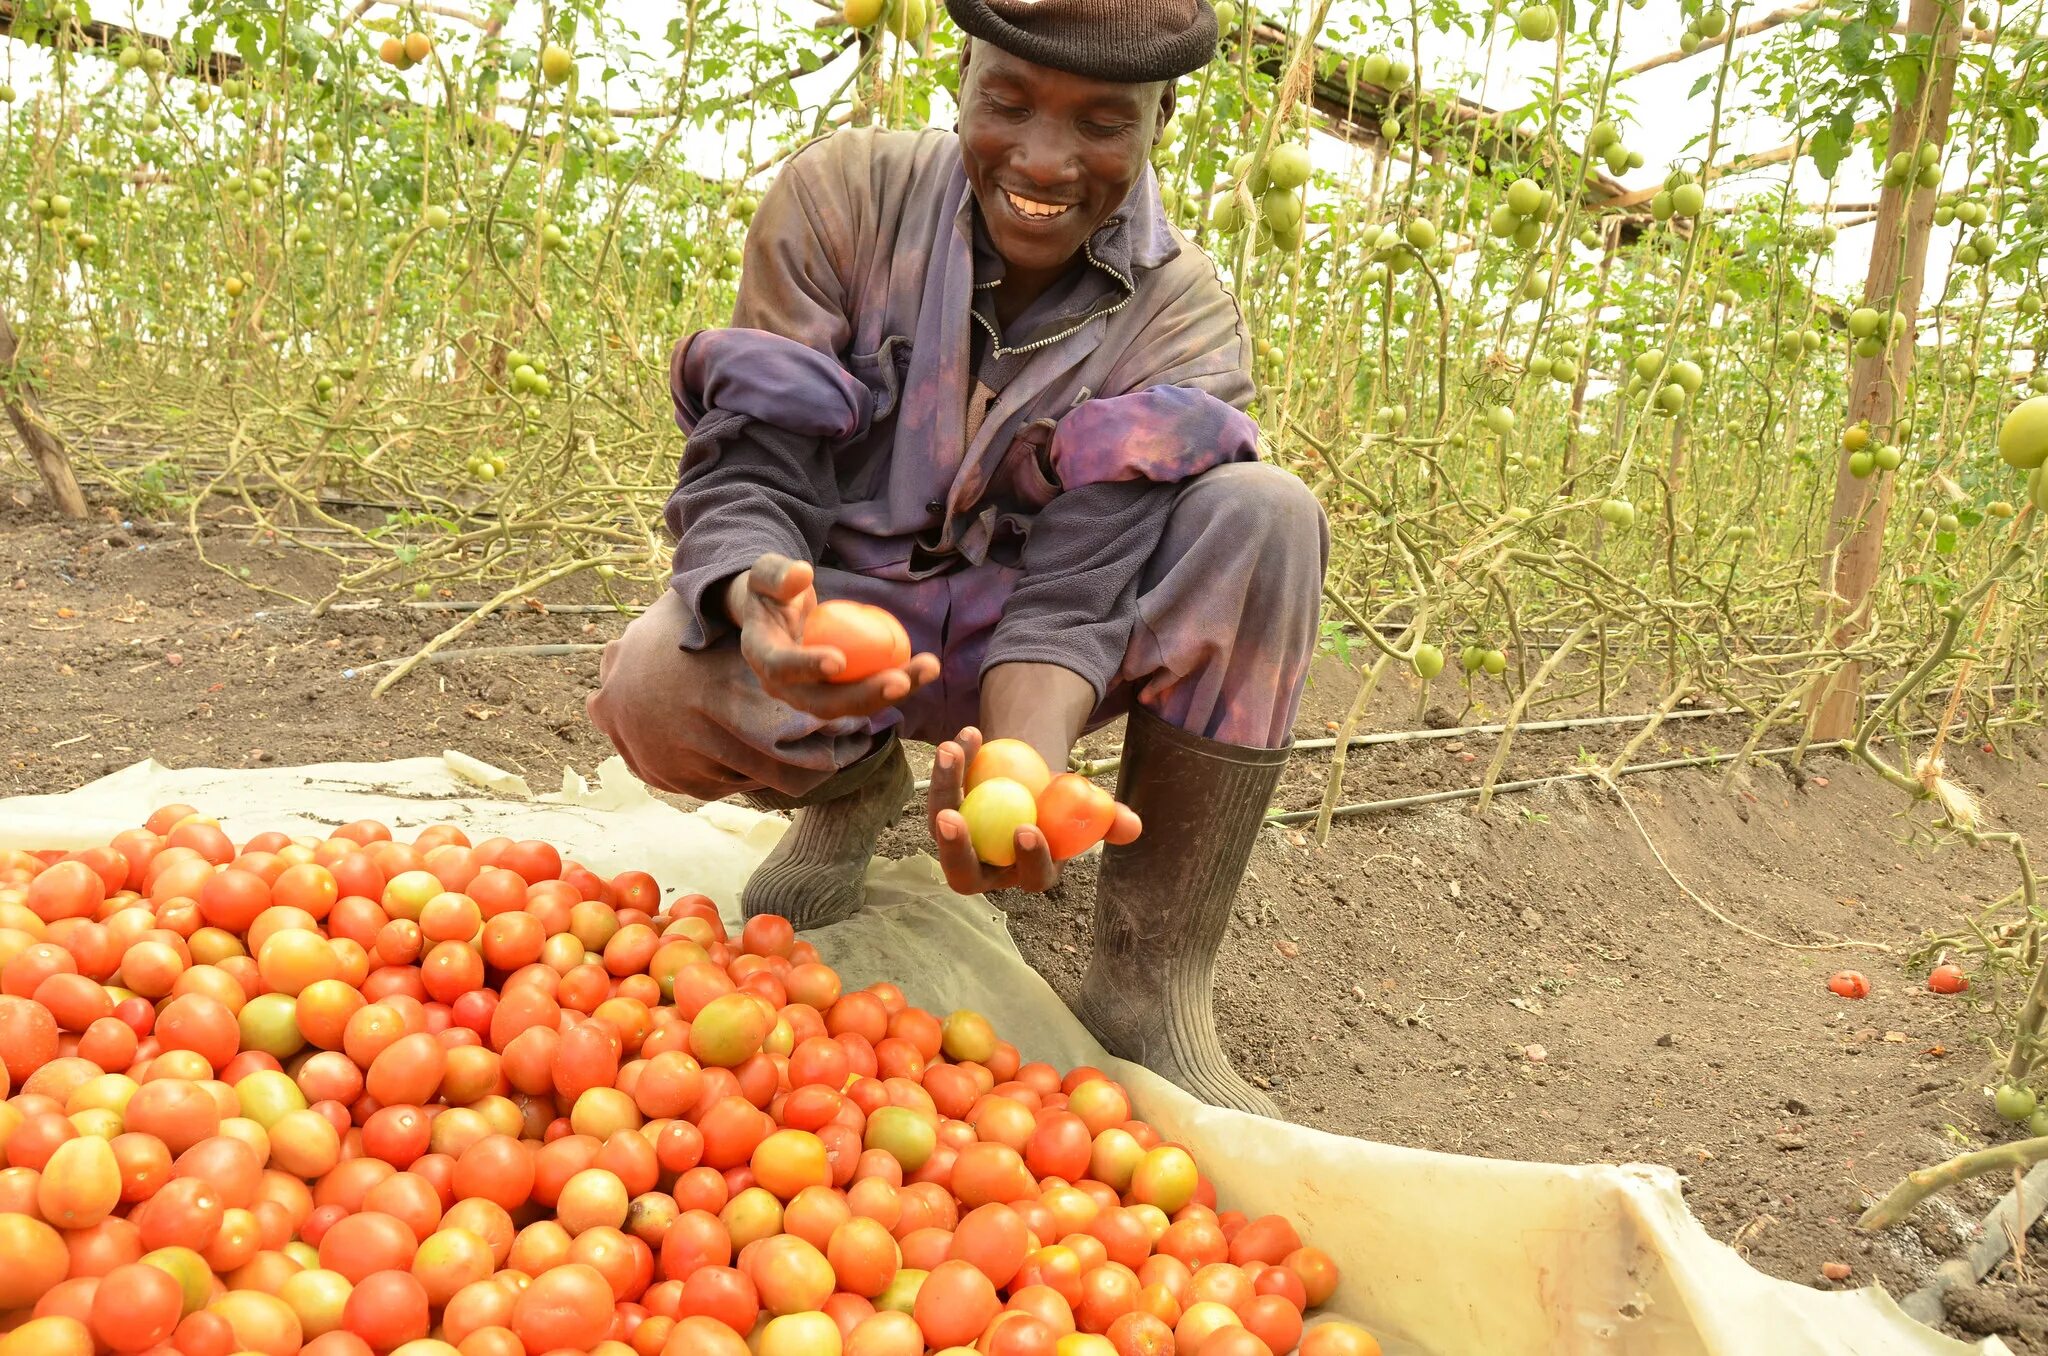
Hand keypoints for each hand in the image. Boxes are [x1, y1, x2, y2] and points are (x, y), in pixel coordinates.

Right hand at [727, 553, 939, 719]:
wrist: (776, 616)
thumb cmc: (771, 590)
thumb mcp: (764, 573)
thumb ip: (776, 573)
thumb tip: (801, 573)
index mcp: (762, 657)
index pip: (781, 668)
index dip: (807, 667)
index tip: (838, 660)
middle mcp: (786, 688)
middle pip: (825, 703)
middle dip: (865, 696)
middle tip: (900, 680)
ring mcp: (814, 696)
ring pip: (854, 705)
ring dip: (893, 692)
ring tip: (928, 668)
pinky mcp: (839, 694)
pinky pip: (869, 692)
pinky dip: (899, 682)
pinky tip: (926, 666)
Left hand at [927, 726, 1141, 894]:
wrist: (1035, 780)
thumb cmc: (1065, 800)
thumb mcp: (1089, 806)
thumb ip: (1108, 818)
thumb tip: (1131, 824)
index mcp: (1031, 874)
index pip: (1030, 877)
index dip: (1029, 858)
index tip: (1028, 828)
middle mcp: (990, 870)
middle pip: (964, 873)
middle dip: (955, 850)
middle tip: (952, 818)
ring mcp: (961, 845)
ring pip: (942, 828)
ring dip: (944, 789)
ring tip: (951, 751)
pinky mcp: (943, 816)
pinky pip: (942, 793)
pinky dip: (952, 764)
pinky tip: (966, 736)